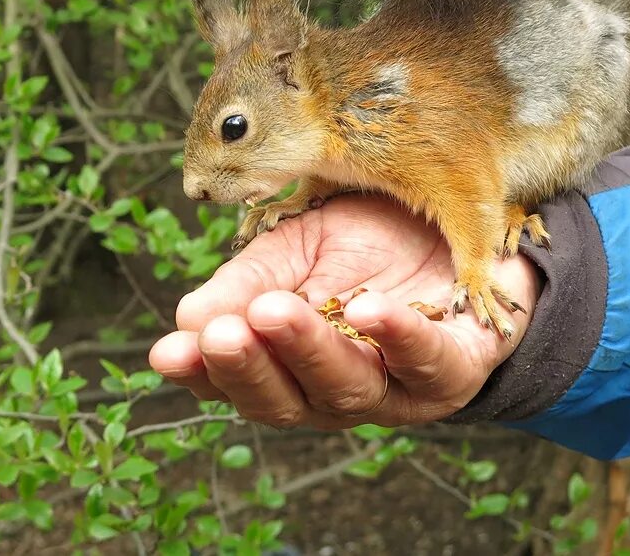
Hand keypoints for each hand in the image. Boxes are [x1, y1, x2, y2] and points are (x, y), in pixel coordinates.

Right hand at [149, 195, 540, 429]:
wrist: (459, 229)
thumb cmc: (370, 245)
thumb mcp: (297, 249)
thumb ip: (250, 281)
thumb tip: (187, 318)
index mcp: (290, 364)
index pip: (239, 380)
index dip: (203, 372)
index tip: (169, 352)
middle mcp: (337, 389)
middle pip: (288, 400)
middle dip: (252, 367)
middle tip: (222, 334)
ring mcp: (398, 386)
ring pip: (349, 388)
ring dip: (309, 351)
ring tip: (277, 312)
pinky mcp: (454, 367)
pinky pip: (427, 361)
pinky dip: (398, 336)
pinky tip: (367, 308)